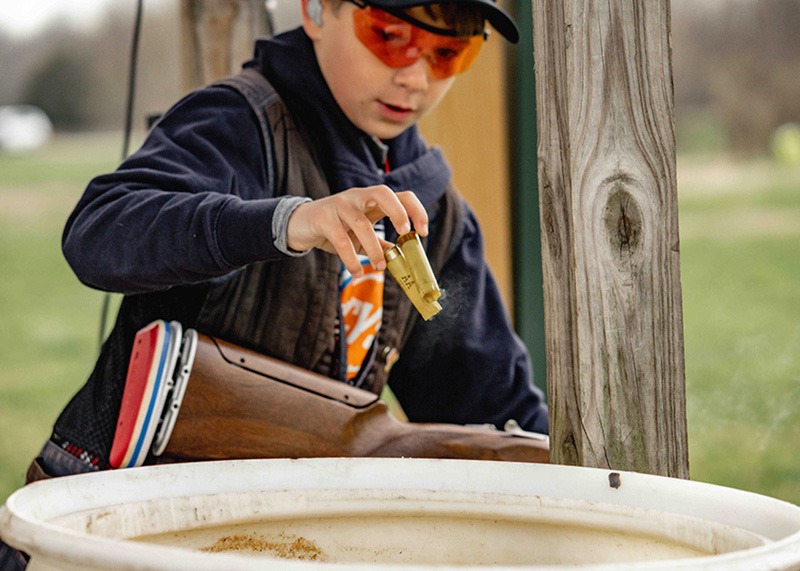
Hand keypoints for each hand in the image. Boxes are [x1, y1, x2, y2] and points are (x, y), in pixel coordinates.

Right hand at [287, 185, 427, 276]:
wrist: (298, 225)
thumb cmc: (334, 229)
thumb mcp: (360, 236)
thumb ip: (380, 243)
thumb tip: (402, 257)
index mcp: (372, 200)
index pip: (401, 195)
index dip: (416, 211)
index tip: (423, 232)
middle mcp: (358, 197)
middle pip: (383, 193)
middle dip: (398, 212)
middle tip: (405, 233)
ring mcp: (339, 205)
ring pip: (361, 222)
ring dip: (374, 247)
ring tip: (380, 266)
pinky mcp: (323, 217)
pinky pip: (340, 238)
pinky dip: (351, 258)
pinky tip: (356, 271)